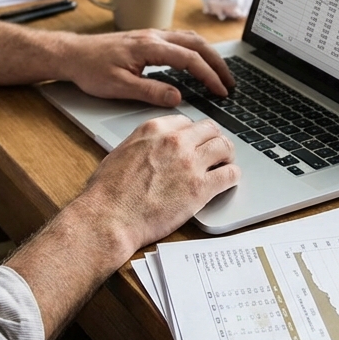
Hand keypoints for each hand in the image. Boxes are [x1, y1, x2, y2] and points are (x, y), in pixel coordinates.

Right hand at [3, 114, 239, 339]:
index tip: (195, 142)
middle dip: (213, 140)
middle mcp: (175, 141)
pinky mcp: (200, 188)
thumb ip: (144, 145)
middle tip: (215, 152)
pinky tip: (227, 181)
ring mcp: (190, 163)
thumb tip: (153, 149)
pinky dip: (232, 176)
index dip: (193, 133)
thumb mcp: (122, 153)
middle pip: (210, 130)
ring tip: (224, 165)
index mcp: (154, 130)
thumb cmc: (107, 192)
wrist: (109, 218)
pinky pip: (230, 174)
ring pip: (224, 147)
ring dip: (227, 155)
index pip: (186, 121)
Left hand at [60, 29, 234, 106]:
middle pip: (197, 44)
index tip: (221, 91)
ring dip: (208, 55)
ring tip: (220, 73)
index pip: (190, 59)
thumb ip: (150, 91)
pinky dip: (195, 50)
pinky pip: (180, 40)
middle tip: (230, 82)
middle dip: (217, 63)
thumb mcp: (119, 87)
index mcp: (150, 47)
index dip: (209, 76)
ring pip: (190, 39)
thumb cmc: (91, 70)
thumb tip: (178, 97)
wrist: (73, 54)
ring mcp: (151, 35)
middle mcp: (154, 36)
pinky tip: (197, 62)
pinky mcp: (147, 38)